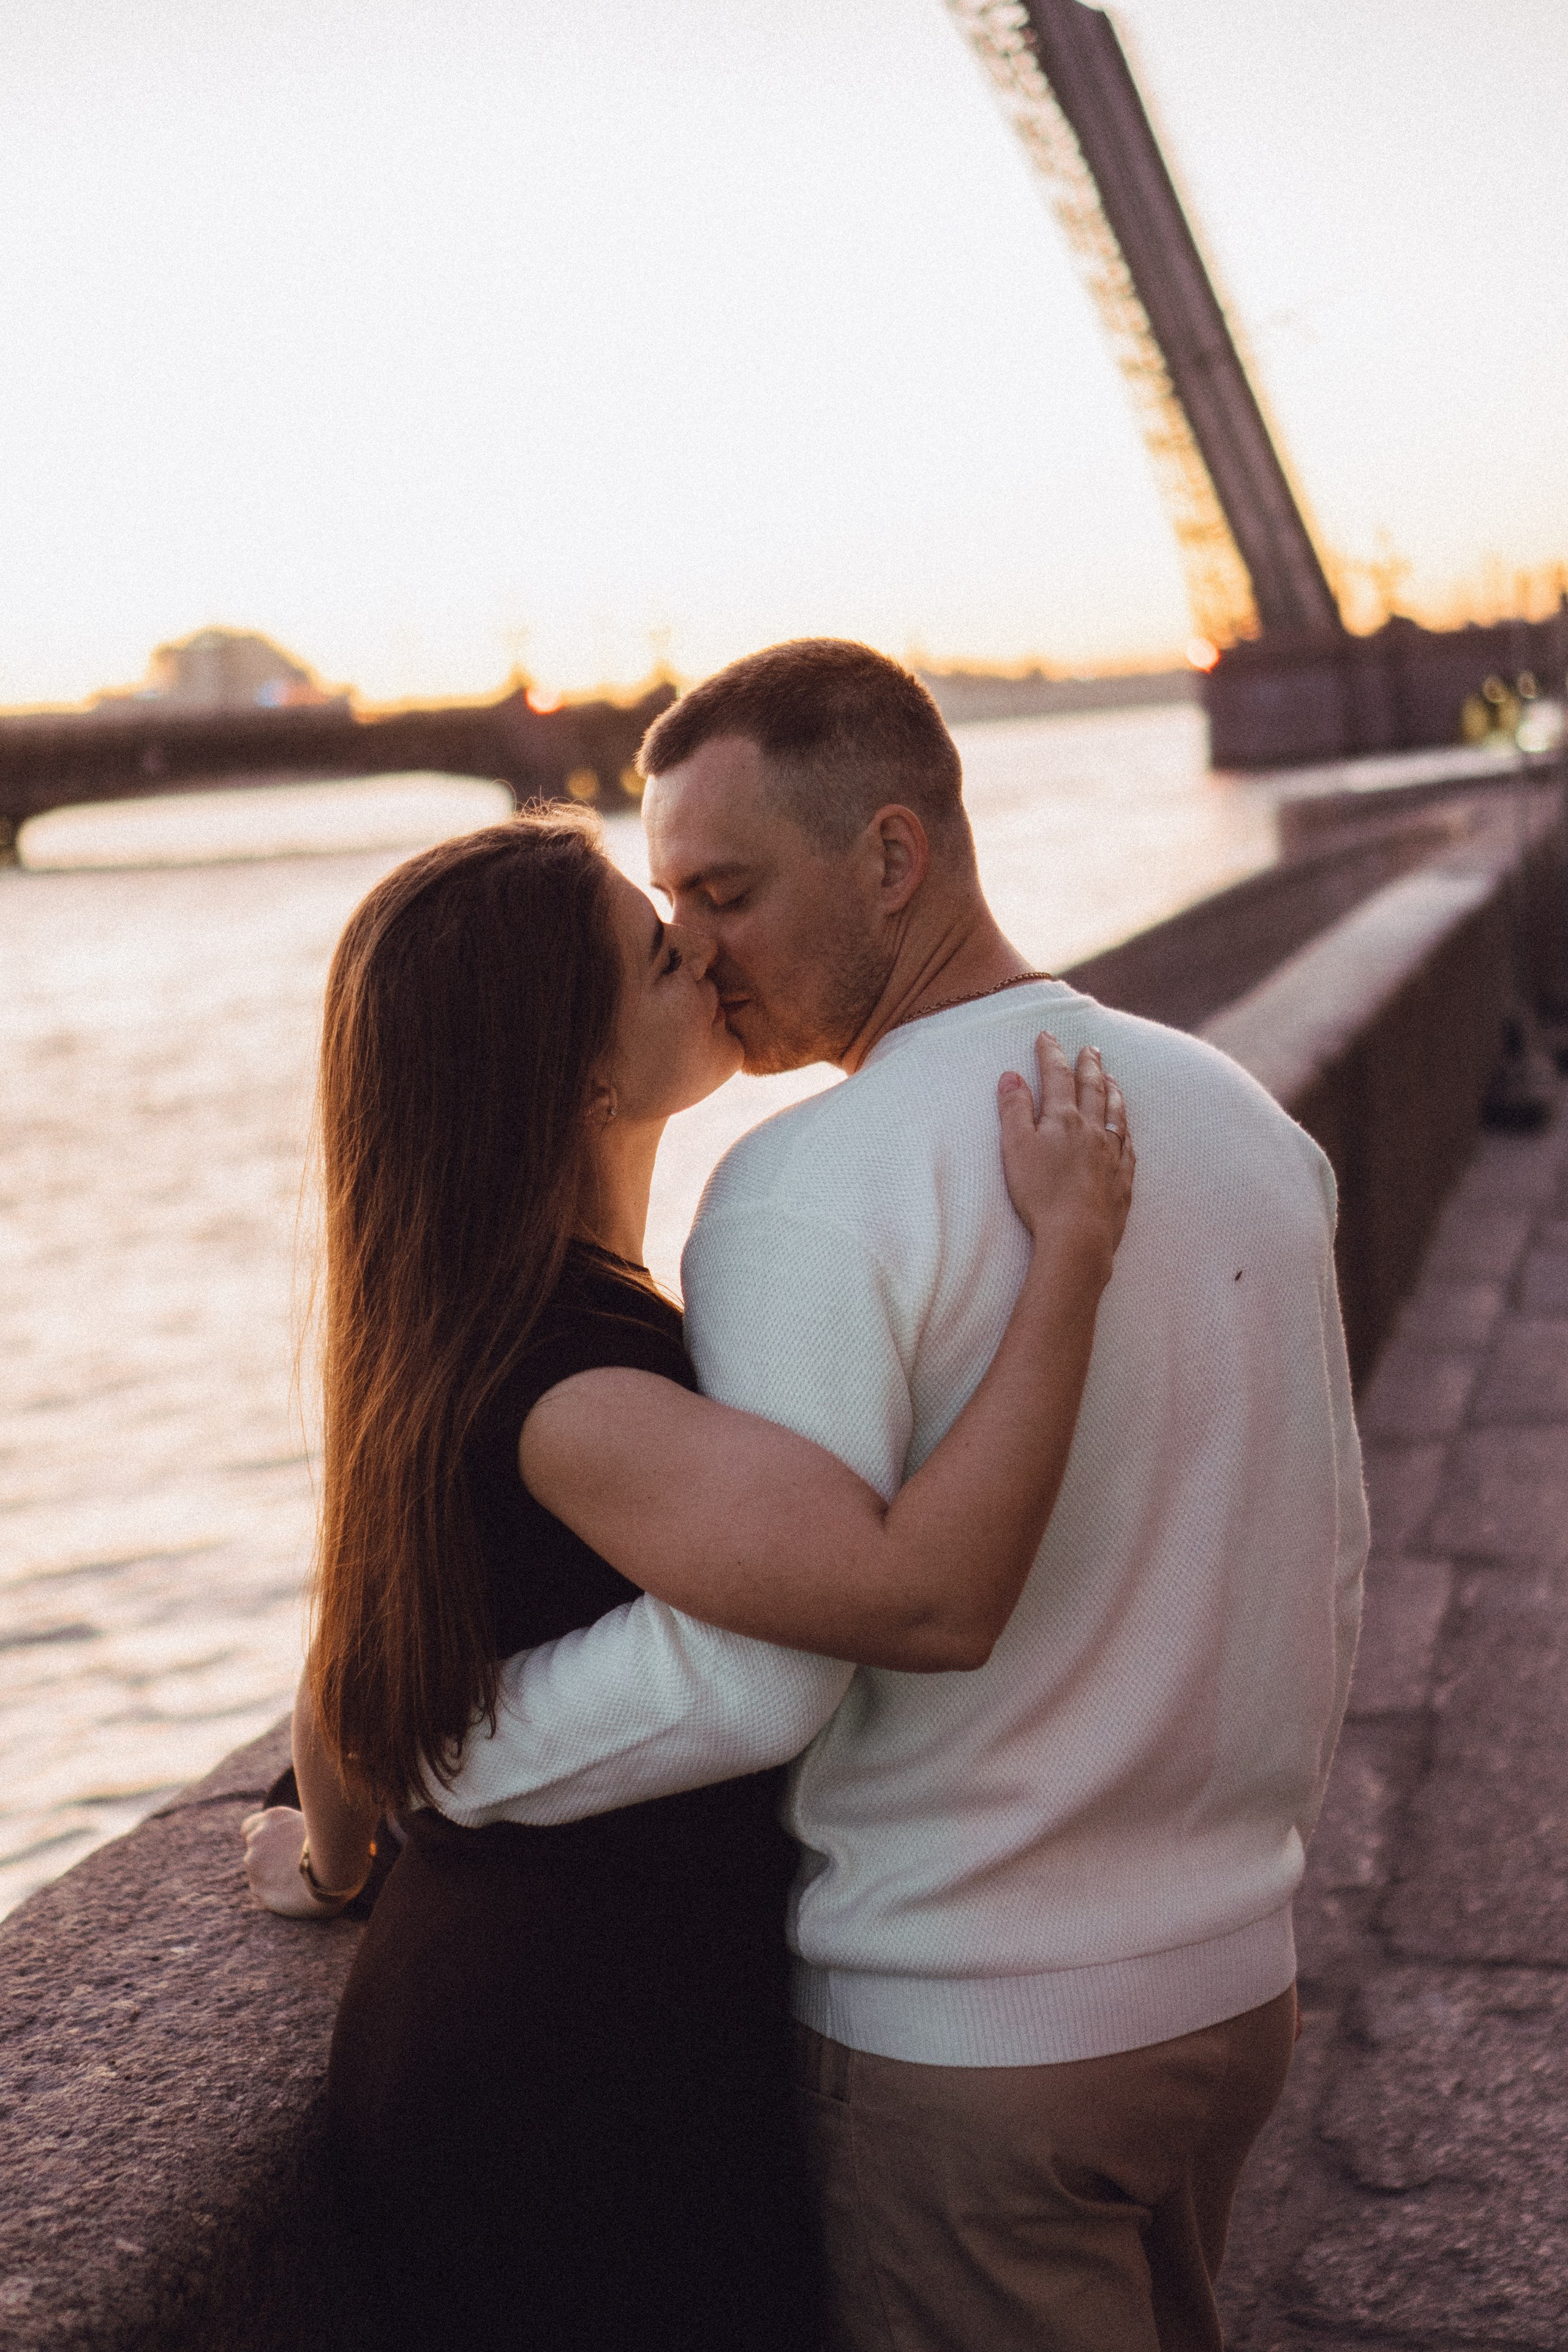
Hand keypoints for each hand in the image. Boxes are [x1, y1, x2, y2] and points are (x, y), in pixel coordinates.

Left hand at [240, 1803, 351, 1919]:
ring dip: (270, 1874)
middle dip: (268, 1857)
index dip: (260, 1836)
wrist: (336, 1877)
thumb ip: (290, 1828)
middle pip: (254, 1850)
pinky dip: (273, 1891)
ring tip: (296, 1880)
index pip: (249, 1827)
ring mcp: (255, 1865)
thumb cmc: (333, 1846)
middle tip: (291, 1865)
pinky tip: (293, 1892)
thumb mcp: (313, 1824)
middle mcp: (258, 1838)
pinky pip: (262, 1890)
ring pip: (257, 1871)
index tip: (273, 1846)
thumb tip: (285, 1835)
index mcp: (272, 1818)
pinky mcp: (258, 1889)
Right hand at [996, 1032, 1134, 1258]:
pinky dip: (1125, 1127)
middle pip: (1092, 1088)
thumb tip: (1011, 1076)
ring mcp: (1112, 1153)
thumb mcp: (1016, 1148)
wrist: (1078, 1235)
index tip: (1047, 1035)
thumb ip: (1014, 1110)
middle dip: (1088, 1065)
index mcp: (1064, 1119)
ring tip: (1111, 1077)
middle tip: (1090, 1048)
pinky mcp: (1122, 1178)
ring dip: (1112, 1091)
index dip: (1051, 1053)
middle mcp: (1093, 1129)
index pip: (1057, 1076)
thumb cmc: (1041, 1193)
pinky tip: (1124, 1126)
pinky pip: (1127, 1144)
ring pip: (1115, 1113)